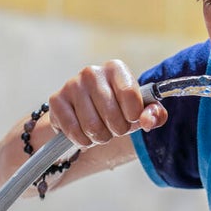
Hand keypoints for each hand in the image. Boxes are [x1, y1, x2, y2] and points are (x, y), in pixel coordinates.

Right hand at [46, 60, 166, 147]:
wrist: (82, 113)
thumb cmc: (117, 109)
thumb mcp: (140, 111)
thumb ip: (154, 114)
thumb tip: (148, 120)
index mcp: (116, 68)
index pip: (130, 95)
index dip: (134, 116)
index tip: (131, 117)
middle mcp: (92, 72)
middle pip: (112, 116)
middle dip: (117, 130)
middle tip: (114, 127)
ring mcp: (72, 85)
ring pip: (93, 128)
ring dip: (100, 138)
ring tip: (100, 130)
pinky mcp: (56, 100)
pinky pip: (75, 133)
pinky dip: (83, 141)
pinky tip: (84, 132)